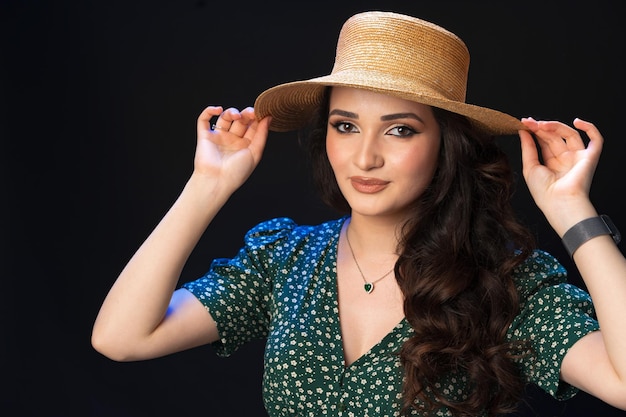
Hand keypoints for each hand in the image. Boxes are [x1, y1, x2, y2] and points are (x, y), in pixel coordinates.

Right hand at [193, 105, 269, 190]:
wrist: (217, 181)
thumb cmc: (237, 172)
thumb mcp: (255, 153)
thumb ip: (262, 135)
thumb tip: (268, 118)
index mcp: (244, 145)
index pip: (252, 127)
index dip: (256, 118)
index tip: (262, 113)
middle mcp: (232, 140)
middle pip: (240, 120)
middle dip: (245, 114)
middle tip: (250, 113)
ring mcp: (218, 137)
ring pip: (224, 118)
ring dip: (231, 112)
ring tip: (236, 115)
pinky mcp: (205, 136)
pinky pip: (204, 120)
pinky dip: (209, 111)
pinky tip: (218, 109)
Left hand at [519, 117, 602, 234]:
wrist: (559, 202)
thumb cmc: (543, 191)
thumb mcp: (530, 167)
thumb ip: (528, 148)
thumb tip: (523, 131)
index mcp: (552, 163)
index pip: (545, 141)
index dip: (536, 131)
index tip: (525, 122)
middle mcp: (565, 159)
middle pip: (555, 136)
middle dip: (542, 127)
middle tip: (530, 122)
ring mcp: (578, 157)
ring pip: (570, 134)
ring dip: (556, 126)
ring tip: (541, 124)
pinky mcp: (590, 157)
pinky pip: (596, 140)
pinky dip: (590, 128)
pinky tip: (577, 122)